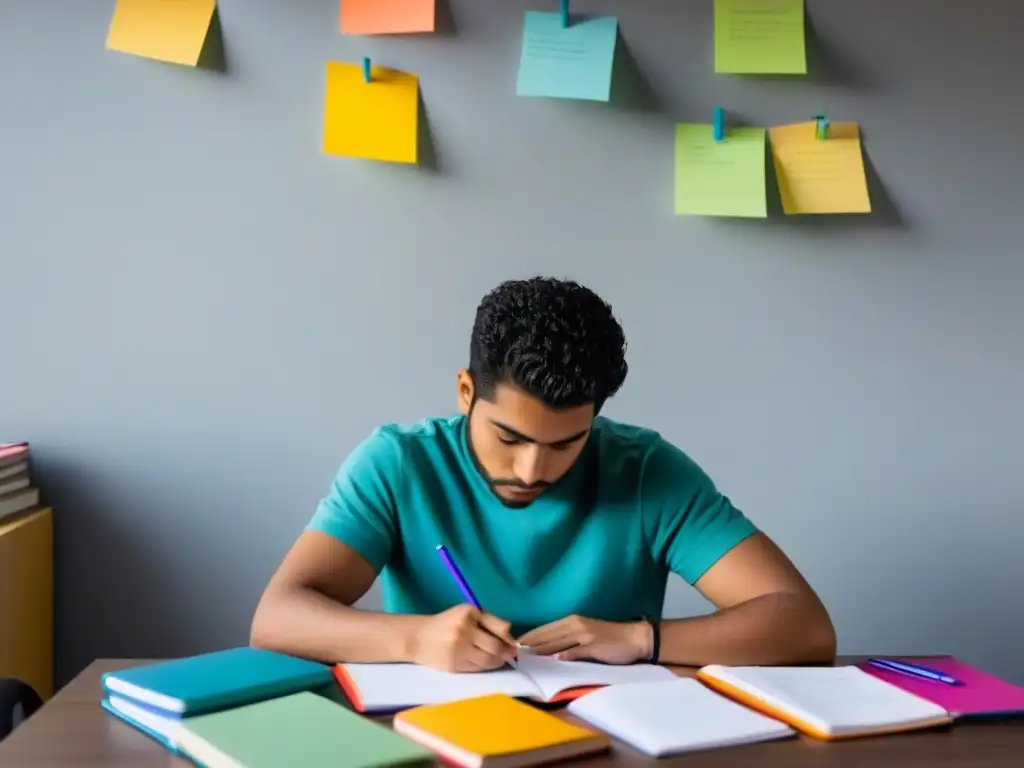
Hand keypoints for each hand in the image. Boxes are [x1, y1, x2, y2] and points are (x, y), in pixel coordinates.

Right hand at [409, 604, 517, 672]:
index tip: (513, 644)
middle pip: (495, 647)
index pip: (499, 628)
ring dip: (497, 662)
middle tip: (510, 655)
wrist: (419, 638)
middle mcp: (464, 630)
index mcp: (469, 613)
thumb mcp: (467, 614)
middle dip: (506, 653)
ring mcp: (458, 649)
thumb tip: (511, 638)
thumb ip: (489, 622)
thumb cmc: (447, 623)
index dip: (509, 639)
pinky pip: (477, 669)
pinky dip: (485, 667)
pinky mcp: (454, 665)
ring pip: (488, 661)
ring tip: (498, 660)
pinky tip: (485, 663)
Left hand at [517, 615, 651, 664]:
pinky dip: (566, 654)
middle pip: (547, 635)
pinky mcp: (594, 645)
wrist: (634, 638)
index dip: (529, 637)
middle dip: (530, 643)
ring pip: (558, 642)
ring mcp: (584, 635)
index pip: (544, 629)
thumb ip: (567, 641)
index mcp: (571, 621)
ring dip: (542, 649)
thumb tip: (547, 651)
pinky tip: (556, 659)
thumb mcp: (585, 636)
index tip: (513, 644)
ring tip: (526, 657)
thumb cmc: (609, 638)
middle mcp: (575, 625)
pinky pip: (577, 650)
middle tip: (512, 652)